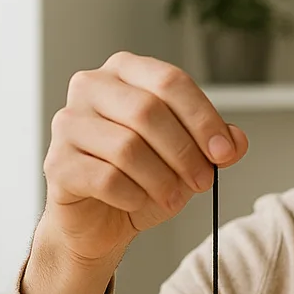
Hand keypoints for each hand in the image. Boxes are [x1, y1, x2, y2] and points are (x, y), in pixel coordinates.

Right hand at [41, 51, 248, 264]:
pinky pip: (106, 178)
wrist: (101, 222)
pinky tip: (137, 202)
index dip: (203, 118)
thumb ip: (213, 145)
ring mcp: (68, 123)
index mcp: (125, 72)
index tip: (225, 153)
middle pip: (148, 111)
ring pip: (127, 147)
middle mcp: (90, 87)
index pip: (170, 81)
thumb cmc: (142, 180)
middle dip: (185, 152)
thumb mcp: (188, 160)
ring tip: (173, 198)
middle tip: (203, 182)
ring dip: (161, 180)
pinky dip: (133, 196)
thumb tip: (237, 141)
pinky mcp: (56, 162)